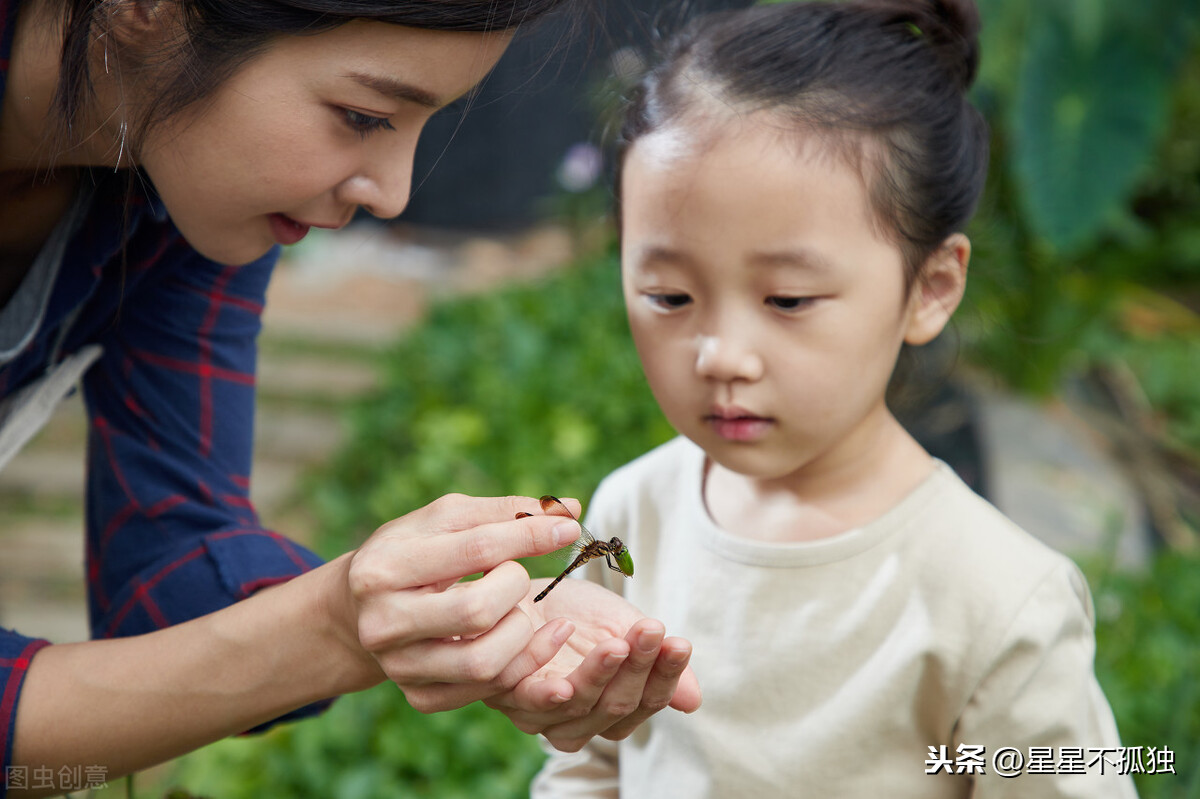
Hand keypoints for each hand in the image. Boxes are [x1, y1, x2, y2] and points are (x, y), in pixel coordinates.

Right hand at [338, 494, 582, 712]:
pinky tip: (521, 639)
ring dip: (521, 631)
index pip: (475, 550)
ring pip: (485, 662)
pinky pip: (485, 690)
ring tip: (516, 609)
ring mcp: (399, 665)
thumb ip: (505, 512)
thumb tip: (571, 510)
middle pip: (478, 611)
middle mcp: (384, 622)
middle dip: (516, 588)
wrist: (361, 607)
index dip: (529, 536)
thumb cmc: (414, 551)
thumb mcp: (446, 519)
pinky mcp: (418, 696)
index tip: (569, 528)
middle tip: (515, 575)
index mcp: (385, 567)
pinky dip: (517, 663)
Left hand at [484, 579, 701, 751]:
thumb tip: (694, 701)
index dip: (665, 676)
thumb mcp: (621, 627)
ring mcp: (537, 714)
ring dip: (599, 672)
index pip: (646, 703)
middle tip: (653, 630)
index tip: (679, 643)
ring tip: (617, 642)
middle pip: (615, 709)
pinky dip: (550, 669)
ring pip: (577, 705)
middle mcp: (574, 723)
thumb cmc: (573, 613)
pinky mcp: (502, 693)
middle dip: (639, 668)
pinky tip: (564, 636)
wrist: (518, 589)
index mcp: (609, 711)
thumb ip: (652, 660)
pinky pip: (529, 693)